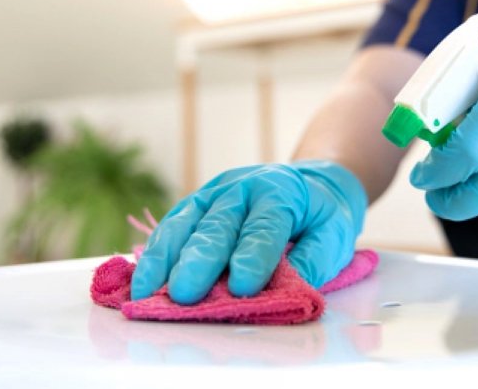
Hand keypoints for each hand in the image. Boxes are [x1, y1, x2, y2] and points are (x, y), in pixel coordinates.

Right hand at [131, 160, 366, 303]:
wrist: (309, 184)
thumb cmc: (321, 215)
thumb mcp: (334, 234)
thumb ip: (314, 260)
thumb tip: (289, 290)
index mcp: (280, 192)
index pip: (265, 226)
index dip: (254, 256)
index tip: (243, 287)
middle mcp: (241, 188)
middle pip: (218, 225)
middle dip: (200, 261)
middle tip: (185, 294)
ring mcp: (214, 193)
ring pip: (185, 222)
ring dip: (165, 257)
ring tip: (147, 290)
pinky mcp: (196, 204)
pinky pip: (172, 225)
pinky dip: (156, 252)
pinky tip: (143, 277)